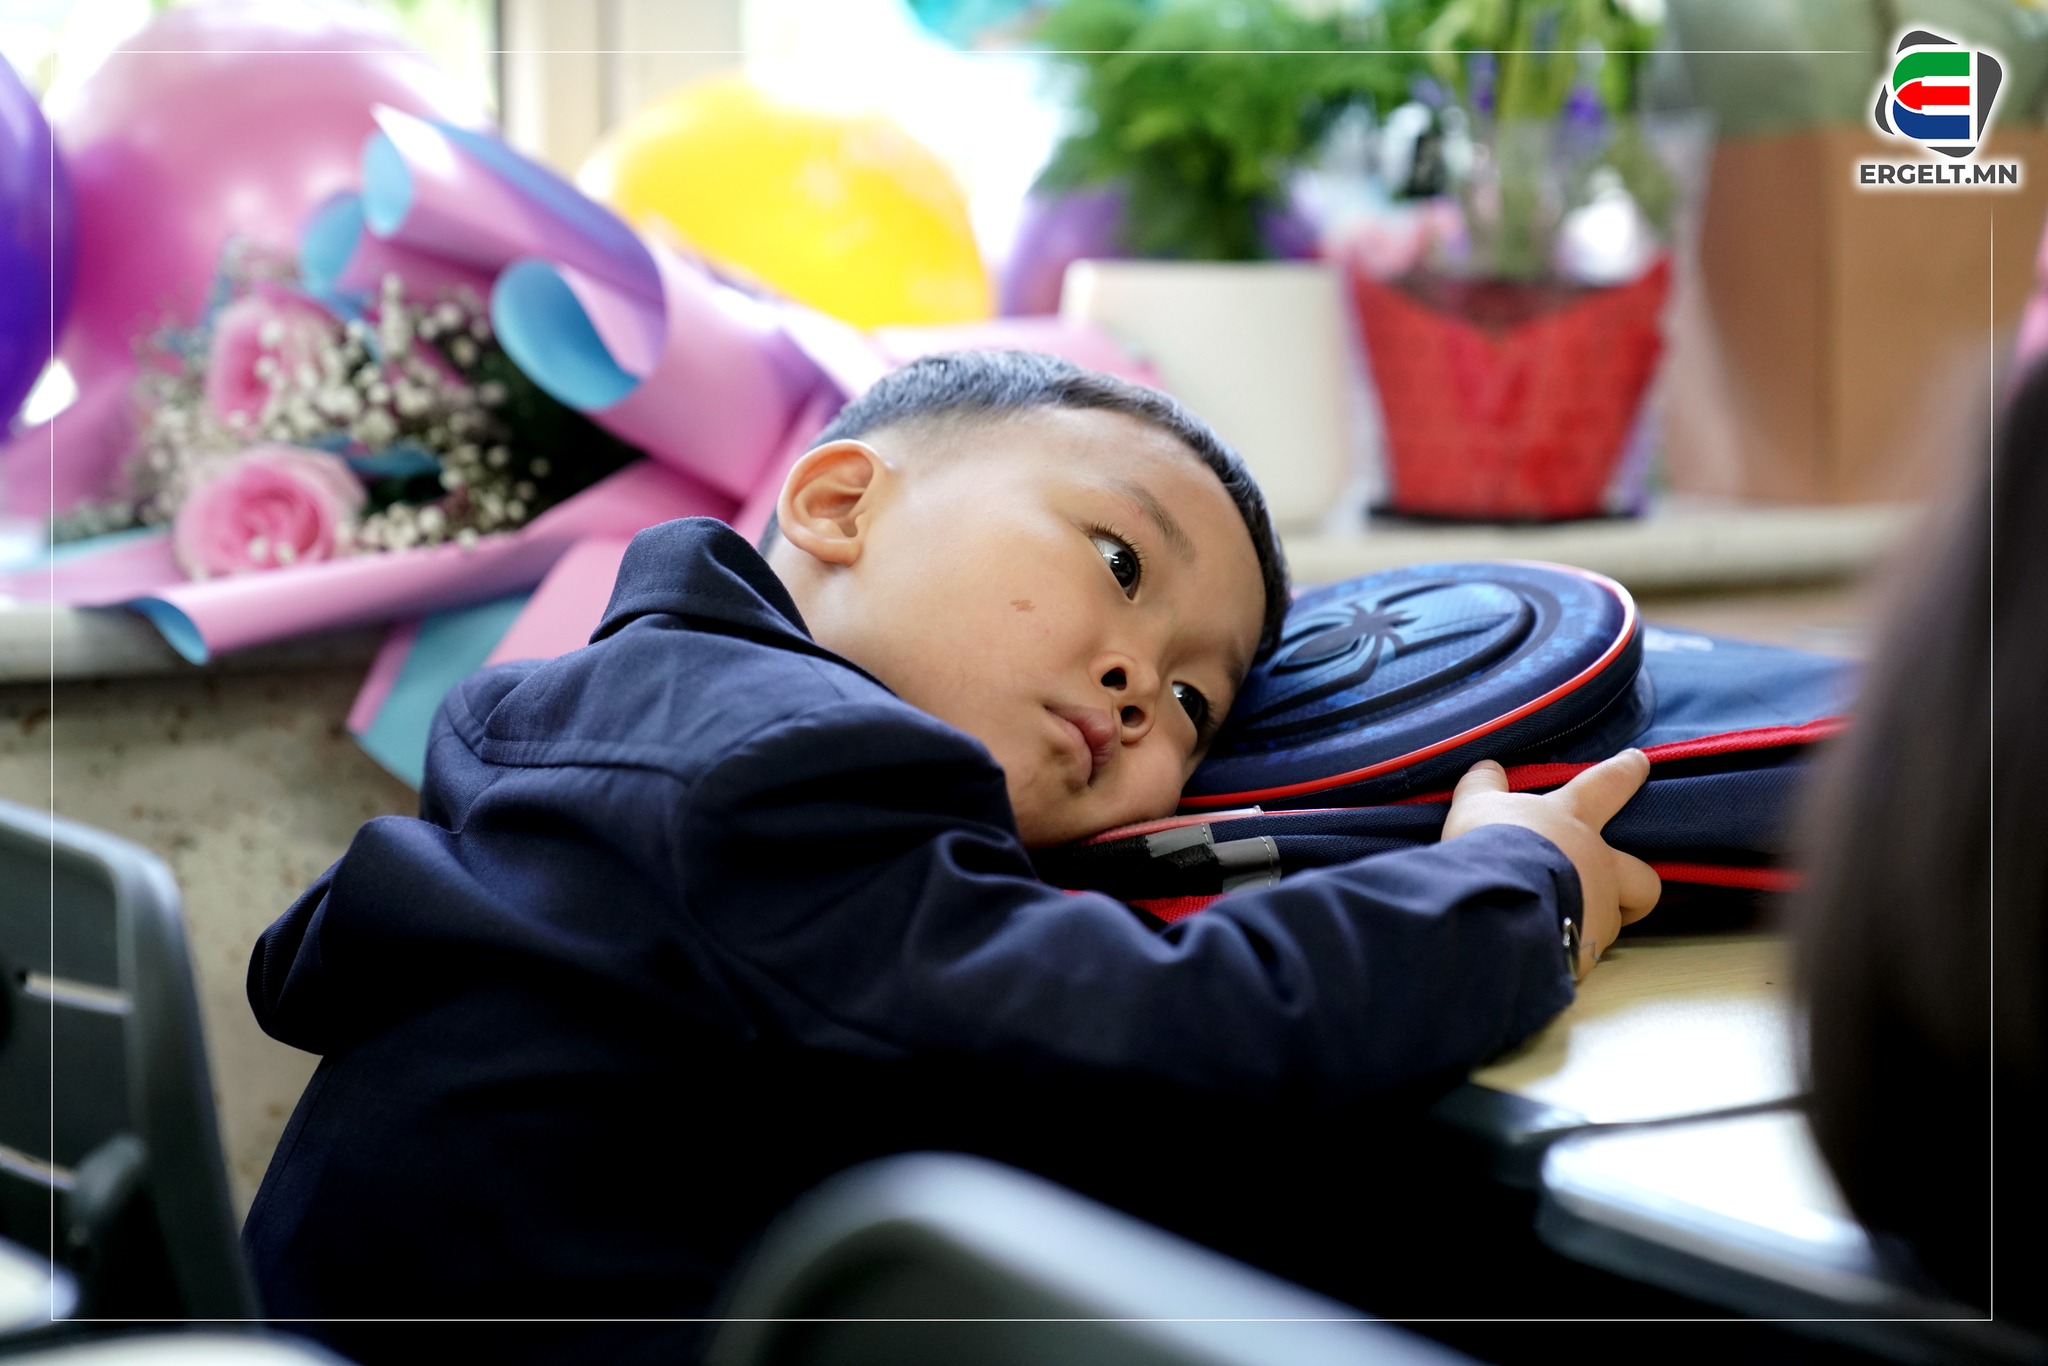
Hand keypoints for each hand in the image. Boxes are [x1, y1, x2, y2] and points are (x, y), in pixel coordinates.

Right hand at [1442, 749, 1660, 975]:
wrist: (1497, 904)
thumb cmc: (1493, 844)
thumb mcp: (1475, 806)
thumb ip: (1483, 785)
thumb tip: (1488, 766)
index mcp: (1575, 820)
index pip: (1608, 784)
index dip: (1625, 771)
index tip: (1639, 762)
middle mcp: (1599, 864)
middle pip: (1643, 875)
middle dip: (1639, 882)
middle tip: (1622, 889)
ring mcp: (1599, 908)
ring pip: (1617, 918)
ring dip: (1598, 919)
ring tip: (1563, 924)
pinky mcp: (1587, 949)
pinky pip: (1584, 951)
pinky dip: (1569, 950)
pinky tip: (1543, 950)